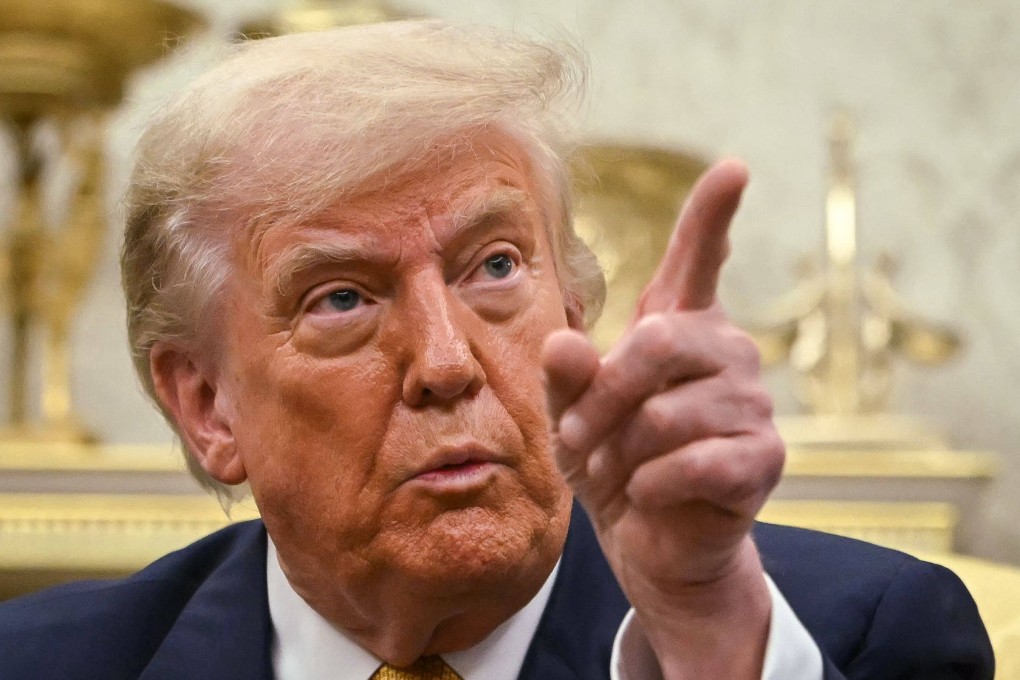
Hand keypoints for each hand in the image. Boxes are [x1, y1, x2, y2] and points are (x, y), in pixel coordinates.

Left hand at [543, 160, 783, 678]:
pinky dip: (650, 487)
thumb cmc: (612, 465)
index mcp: (680, 330)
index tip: (734, 166)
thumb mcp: (572, 419)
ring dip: (620, 454)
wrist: (650, 543)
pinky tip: (651, 494)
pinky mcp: (764, 457)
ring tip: (615, 474)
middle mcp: (726, 352)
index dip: (713, 213)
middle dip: (602, 400)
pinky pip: (691, 461)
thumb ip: (567, 379)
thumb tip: (563, 342)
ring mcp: (753, 403)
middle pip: (657, 343)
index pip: (699, 260)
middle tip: (575, 442)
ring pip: (666, 414)